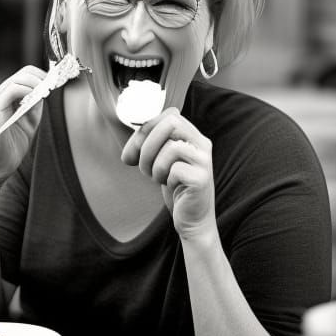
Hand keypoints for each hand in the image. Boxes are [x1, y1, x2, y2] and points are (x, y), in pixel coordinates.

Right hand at [0, 65, 48, 188]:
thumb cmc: (12, 145)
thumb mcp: (31, 119)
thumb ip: (36, 103)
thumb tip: (46, 88)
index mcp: (7, 96)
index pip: (26, 74)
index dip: (42, 75)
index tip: (55, 83)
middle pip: (23, 72)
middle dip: (42, 77)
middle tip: (53, 86)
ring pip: (18, 78)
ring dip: (37, 82)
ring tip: (46, 92)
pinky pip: (12, 90)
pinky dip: (28, 90)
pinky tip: (37, 98)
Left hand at [121, 107, 215, 240]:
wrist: (193, 219)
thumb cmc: (176, 187)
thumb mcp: (163, 161)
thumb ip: (153, 144)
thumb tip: (131, 140)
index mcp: (193, 136)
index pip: (169, 115)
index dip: (146, 128)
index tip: (134, 149)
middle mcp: (202, 144)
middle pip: (171, 124)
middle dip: (147, 145)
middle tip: (143, 166)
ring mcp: (204, 161)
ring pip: (171, 148)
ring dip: (155, 166)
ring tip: (159, 178)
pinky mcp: (201, 179)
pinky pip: (175, 170)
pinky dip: (166, 179)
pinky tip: (171, 186)